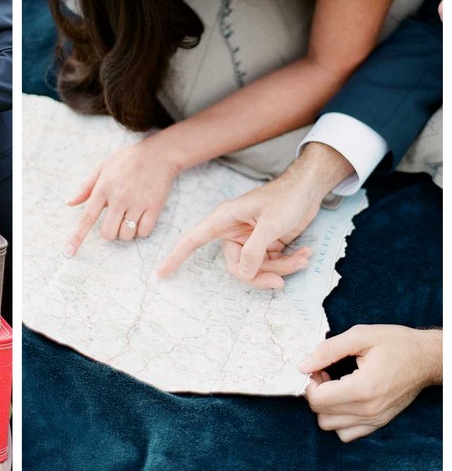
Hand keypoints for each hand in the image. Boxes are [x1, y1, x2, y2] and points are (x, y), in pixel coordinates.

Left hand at [65, 137, 179, 255]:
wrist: (158, 154)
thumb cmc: (127, 160)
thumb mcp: (102, 167)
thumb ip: (85, 187)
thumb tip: (69, 203)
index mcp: (103, 189)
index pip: (87, 218)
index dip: (77, 237)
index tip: (69, 253)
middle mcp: (119, 198)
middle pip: (108, 233)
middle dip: (110, 233)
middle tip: (115, 221)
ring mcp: (137, 203)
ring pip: (126, 235)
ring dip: (126, 233)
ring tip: (130, 217)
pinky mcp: (154, 207)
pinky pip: (144, 232)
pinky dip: (142, 231)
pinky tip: (142, 218)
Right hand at [156, 142, 351, 286]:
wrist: (309, 188)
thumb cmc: (287, 197)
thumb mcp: (271, 224)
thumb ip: (255, 250)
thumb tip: (244, 273)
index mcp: (224, 220)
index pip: (193, 240)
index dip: (176, 256)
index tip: (161, 273)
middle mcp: (234, 231)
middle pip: (236, 265)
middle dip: (260, 274)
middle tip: (280, 281)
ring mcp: (250, 239)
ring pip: (257, 267)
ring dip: (282, 268)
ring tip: (303, 259)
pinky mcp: (266, 244)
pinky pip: (271, 263)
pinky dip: (289, 262)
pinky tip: (304, 255)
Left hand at [302, 325, 441, 441]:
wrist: (427, 358)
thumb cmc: (397, 344)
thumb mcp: (360, 336)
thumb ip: (327, 350)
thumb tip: (303, 366)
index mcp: (363, 388)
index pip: (317, 399)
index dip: (309, 382)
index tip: (317, 368)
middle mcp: (369, 410)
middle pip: (320, 414)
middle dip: (315, 393)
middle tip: (325, 373)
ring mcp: (376, 420)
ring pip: (330, 426)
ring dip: (325, 407)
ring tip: (335, 385)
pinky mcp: (379, 422)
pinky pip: (347, 433)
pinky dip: (338, 418)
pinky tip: (344, 397)